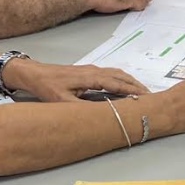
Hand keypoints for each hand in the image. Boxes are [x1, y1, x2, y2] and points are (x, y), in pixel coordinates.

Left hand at [15, 61, 149, 101]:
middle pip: (121, 76)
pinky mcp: (88, 71)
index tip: (146, 97)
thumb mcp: (62, 101)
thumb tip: (98, 116)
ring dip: (130, 81)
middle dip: (136, 85)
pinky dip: (122, 79)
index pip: (116, 84)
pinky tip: (123, 85)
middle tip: (150, 96)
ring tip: (141, 91)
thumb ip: (80, 109)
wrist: (34, 73)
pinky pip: (111, 73)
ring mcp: (92, 69)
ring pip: (117, 73)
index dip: (132, 90)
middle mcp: (94, 71)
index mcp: (90, 78)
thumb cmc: (47, 87)